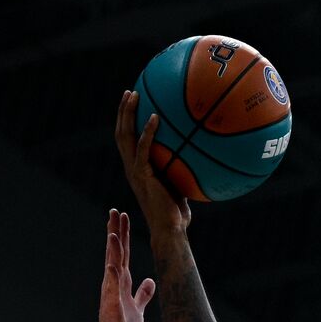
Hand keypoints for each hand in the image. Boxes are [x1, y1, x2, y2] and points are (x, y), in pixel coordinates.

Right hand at [96, 209, 155, 321]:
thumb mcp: (138, 308)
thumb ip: (143, 294)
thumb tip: (150, 281)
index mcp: (122, 282)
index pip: (122, 253)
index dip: (123, 234)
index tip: (123, 217)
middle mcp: (114, 283)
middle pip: (115, 252)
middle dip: (115, 232)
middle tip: (115, 211)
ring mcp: (111, 292)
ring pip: (112, 265)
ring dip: (112, 249)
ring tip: (112, 231)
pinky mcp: (111, 305)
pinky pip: (112, 288)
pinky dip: (112, 276)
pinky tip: (113, 265)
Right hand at [114, 90, 191, 233]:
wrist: (170, 229)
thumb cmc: (178, 212)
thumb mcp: (179, 183)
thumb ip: (181, 167)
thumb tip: (199, 153)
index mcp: (137, 169)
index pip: (127, 141)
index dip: (126, 122)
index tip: (133, 104)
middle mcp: (131, 167)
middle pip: (121, 133)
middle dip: (123, 112)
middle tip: (129, 92)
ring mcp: (135, 171)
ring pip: (125, 136)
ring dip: (128, 114)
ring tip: (133, 95)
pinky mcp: (143, 175)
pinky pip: (143, 148)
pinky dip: (148, 132)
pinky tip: (155, 118)